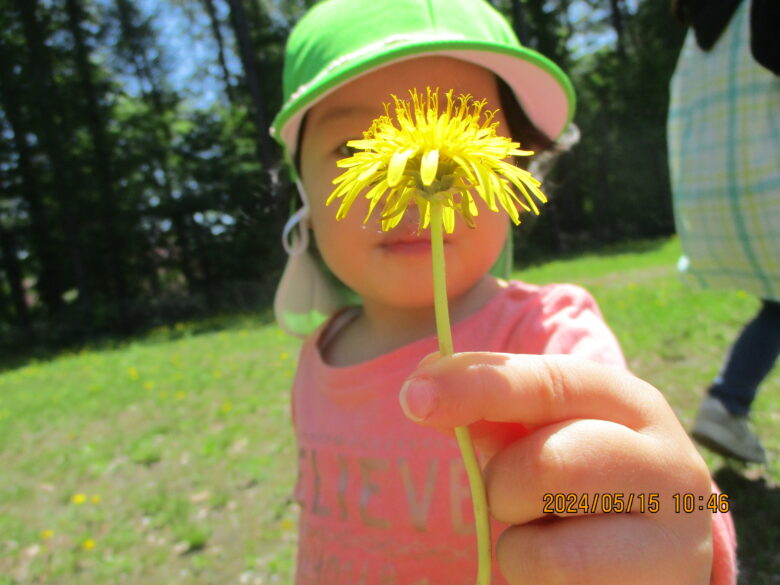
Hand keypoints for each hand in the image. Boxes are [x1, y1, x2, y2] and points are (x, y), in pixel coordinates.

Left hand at [400, 352, 712, 584]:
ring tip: (550, 532)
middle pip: (546, 464)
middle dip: (504, 484)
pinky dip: (533, 576)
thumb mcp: (544, 433)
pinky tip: (570, 569)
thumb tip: (421, 391)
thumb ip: (491, 411)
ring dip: (519, 541)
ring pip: (547, 547)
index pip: (549, 382)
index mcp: (631, 404)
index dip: (477, 386)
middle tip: (513, 494)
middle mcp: (667, 463)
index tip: (414, 396)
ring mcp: (677, 538)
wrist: (655, 554)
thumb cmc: (584, 481)